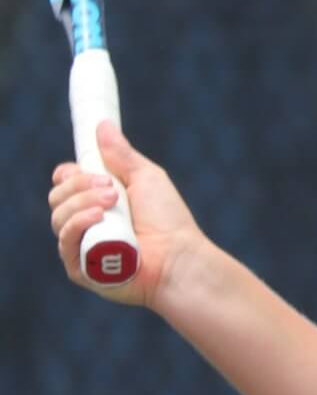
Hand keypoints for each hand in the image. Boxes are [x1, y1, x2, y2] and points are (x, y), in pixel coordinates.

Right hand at [46, 121, 206, 309]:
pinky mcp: (81, 269)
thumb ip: (121, 154)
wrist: (181, 257)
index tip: (87, 168)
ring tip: (112, 202)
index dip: (69, 174)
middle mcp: (86, 224)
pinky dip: (77, 224)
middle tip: (111, 188)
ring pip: (58, 217)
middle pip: (58, 197)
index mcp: (97, 201)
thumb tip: (101, 124)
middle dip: (79, 186)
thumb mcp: (145, 178)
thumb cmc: (168, 220)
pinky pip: (65, 242)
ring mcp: (81, 247)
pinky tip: (97, 216)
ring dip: (82, 203)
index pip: (64, 183)